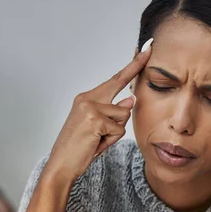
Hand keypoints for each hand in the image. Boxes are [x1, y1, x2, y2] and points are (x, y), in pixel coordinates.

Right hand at [45, 41, 152, 181]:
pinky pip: (119, 130)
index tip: (144, 50)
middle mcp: (87, 98)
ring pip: (123, 115)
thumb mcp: (100, 129)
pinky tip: (95, 144)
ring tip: (98, 140)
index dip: (131, 66)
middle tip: (149, 46)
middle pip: (119, 83)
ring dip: (115, 132)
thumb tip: (130, 100)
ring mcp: (90, 107)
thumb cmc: (80, 148)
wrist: (61, 165)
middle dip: (135, 65)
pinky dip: (111, 141)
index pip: (114, 80)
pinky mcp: (95, 119)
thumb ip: (114, 114)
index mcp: (86, 98)